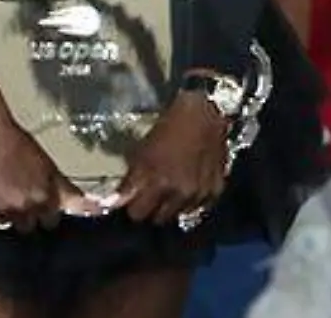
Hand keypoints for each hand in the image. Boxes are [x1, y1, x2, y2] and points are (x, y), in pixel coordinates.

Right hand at [0, 113, 106, 231]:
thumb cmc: (18, 143)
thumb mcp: (47, 165)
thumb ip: (65, 189)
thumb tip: (92, 207)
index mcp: (41, 197)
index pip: (51, 222)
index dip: (48, 212)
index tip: (45, 204)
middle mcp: (21, 208)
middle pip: (28, 227)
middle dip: (28, 216)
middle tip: (24, 198)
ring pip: (7, 224)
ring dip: (8, 213)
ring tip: (5, 193)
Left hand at [116, 91, 232, 224]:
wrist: (205, 111)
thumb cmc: (169, 127)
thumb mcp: (142, 151)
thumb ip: (131, 180)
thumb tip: (115, 202)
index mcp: (157, 181)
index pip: (136, 214)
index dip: (133, 205)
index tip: (133, 199)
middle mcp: (178, 192)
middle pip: (157, 219)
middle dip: (151, 208)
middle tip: (152, 194)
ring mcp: (198, 193)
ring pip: (178, 215)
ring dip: (172, 206)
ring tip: (171, 189)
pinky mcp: (215, 190)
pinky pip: (198, 208)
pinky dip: (191, 201)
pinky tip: (189, 186)